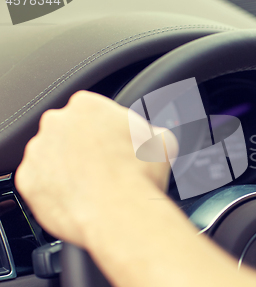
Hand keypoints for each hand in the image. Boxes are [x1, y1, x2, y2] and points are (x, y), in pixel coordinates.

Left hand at [15, 91, 177, 246]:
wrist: (121, 213)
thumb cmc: (141, 176)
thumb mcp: (162, 142)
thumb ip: (151, 132)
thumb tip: (154, 137)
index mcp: (87, 106)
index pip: (93, 111)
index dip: (107, 130)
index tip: (115, 144)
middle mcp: (56, 123)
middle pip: (69, 131)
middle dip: (84, 146)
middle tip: (106, 166)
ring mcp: (38, 152)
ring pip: (52, 157)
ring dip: (68, 167)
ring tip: (94, 186)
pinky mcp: (28, 181)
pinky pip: (42, 183)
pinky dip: (57, 190)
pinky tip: (80, 198)